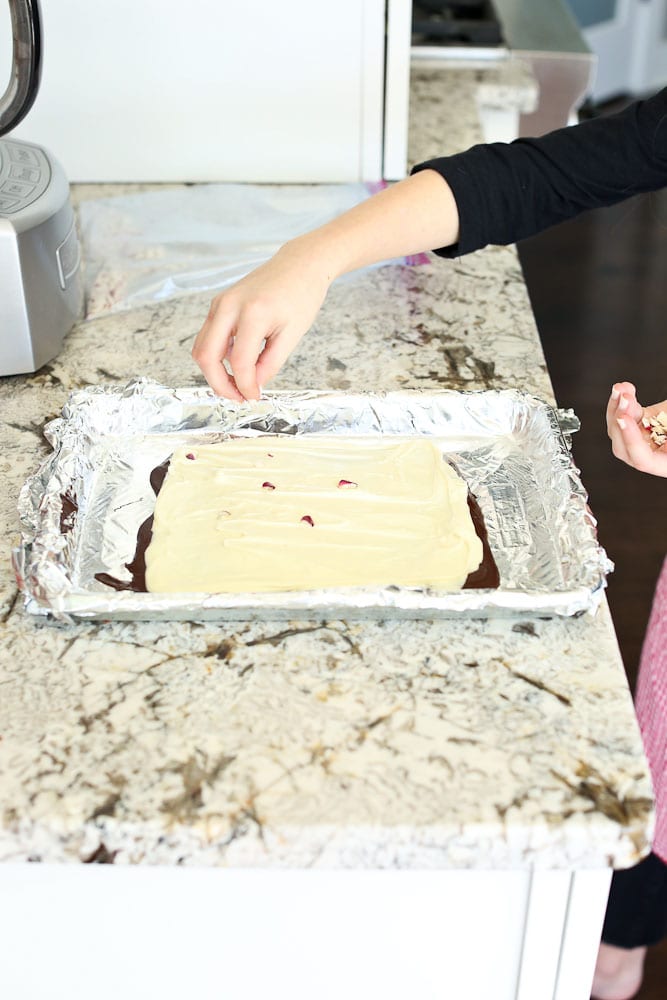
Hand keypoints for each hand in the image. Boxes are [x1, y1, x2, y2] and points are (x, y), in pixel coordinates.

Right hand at [192, 239, 332, 400]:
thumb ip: (271, 363)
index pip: (239, 362)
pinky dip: (217, 356)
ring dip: (214, 372)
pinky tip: (236, 364)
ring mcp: (220, 303)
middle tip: (238, 398)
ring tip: (237, 385)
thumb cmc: (301, 295)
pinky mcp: (219, 304)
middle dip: (219, 384)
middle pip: (206, 356)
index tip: (254, 398)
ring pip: (201, 347)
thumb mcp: (293, 334)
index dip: (244, 386)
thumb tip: (253, 386)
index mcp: (253, 313)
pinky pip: (208, 337)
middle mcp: (229, 306)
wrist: (299, 265)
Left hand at [606, 381, 666, 476]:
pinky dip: (621, 402)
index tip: (625, 419)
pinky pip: (625, 416)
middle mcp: (654, 455)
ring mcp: (646, 438)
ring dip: (617, 407)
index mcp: (666, 465)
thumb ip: (664, 423)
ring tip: (622, 389)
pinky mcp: (643, 422)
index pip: (643, 460)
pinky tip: (625, 388)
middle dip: (620, 420)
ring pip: (619, 430)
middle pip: (623, 447)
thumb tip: (660, 422)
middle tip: (625, 398)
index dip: (632, 441)